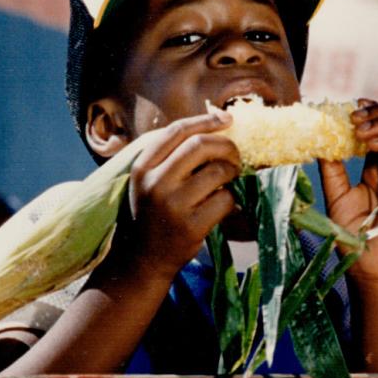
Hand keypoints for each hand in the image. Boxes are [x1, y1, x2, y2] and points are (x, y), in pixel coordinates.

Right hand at [114, 110, 241, 279]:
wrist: (142, 259)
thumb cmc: (152, 212)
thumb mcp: (148, 180)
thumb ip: (171, 154)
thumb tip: (216, 123)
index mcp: (143, 167)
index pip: (177, 131)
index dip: (206, 120)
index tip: (227, 119)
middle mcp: (155, 183)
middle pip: (200, 146)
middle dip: (226, 146)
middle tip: (234, 155)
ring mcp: (174, 206)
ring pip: (218, 171)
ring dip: (232, 172)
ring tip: (230, 180)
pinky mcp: (192, 226)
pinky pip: (225, 200)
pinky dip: (232, 198)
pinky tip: (225, 204)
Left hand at [317, 100, 377, 284]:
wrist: (368, 267)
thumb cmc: (352, 238)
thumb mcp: (336, 194)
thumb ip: (332, 167)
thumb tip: (320, 138)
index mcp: (374, 170)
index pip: (376, 133)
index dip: (366, 116)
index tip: (346, 107)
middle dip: (374, 113)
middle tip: (352, 111)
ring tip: (358, 124)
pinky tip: (367, 140)